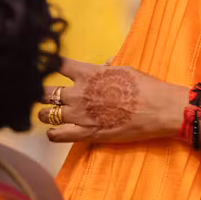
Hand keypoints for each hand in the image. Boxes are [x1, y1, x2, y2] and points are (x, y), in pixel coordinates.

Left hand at [39, 58, 190, 144]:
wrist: (158, 109)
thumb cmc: (145, 86)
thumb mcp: (126, 69)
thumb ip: (107, 69)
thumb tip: (103, 65)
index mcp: (89, 73)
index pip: (58, 64)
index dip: (49, 64)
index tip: (45, 65)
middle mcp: (79, 93)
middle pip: (46, 92)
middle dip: (42, 92)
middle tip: (44, 95)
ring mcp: (79, 115)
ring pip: (46, 114)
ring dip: (46, 113)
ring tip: (48, 114)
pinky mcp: (85, 133)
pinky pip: (56, 135)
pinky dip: (53, 133)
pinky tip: (55, 130)